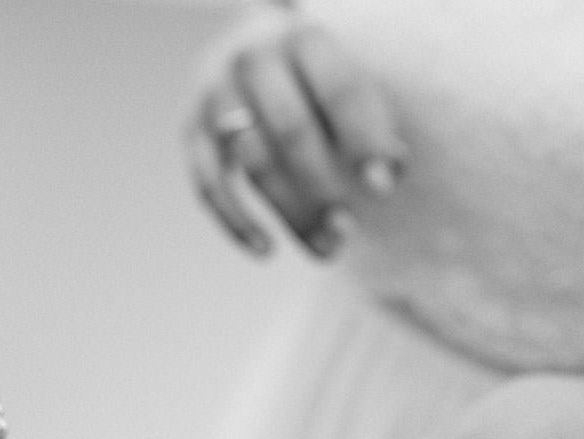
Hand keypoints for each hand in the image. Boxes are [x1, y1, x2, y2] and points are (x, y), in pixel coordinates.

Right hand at [186, 9, 405, 257]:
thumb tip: (391, 171)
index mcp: (305, 42)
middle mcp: (255, 61)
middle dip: (322, 187)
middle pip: (291, 131)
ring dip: (290, 212)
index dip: (363, 140)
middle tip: (347, 233)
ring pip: (253, 163)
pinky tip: (266, 250)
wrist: (247, 53)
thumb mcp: (346, 86)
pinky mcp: (191, 132)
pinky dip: (236, 220)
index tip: (382, 189)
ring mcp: (216, 96)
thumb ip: (373, 126)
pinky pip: (209, 184)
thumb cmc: (315, 84)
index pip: (339, 91)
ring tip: (325, 251)